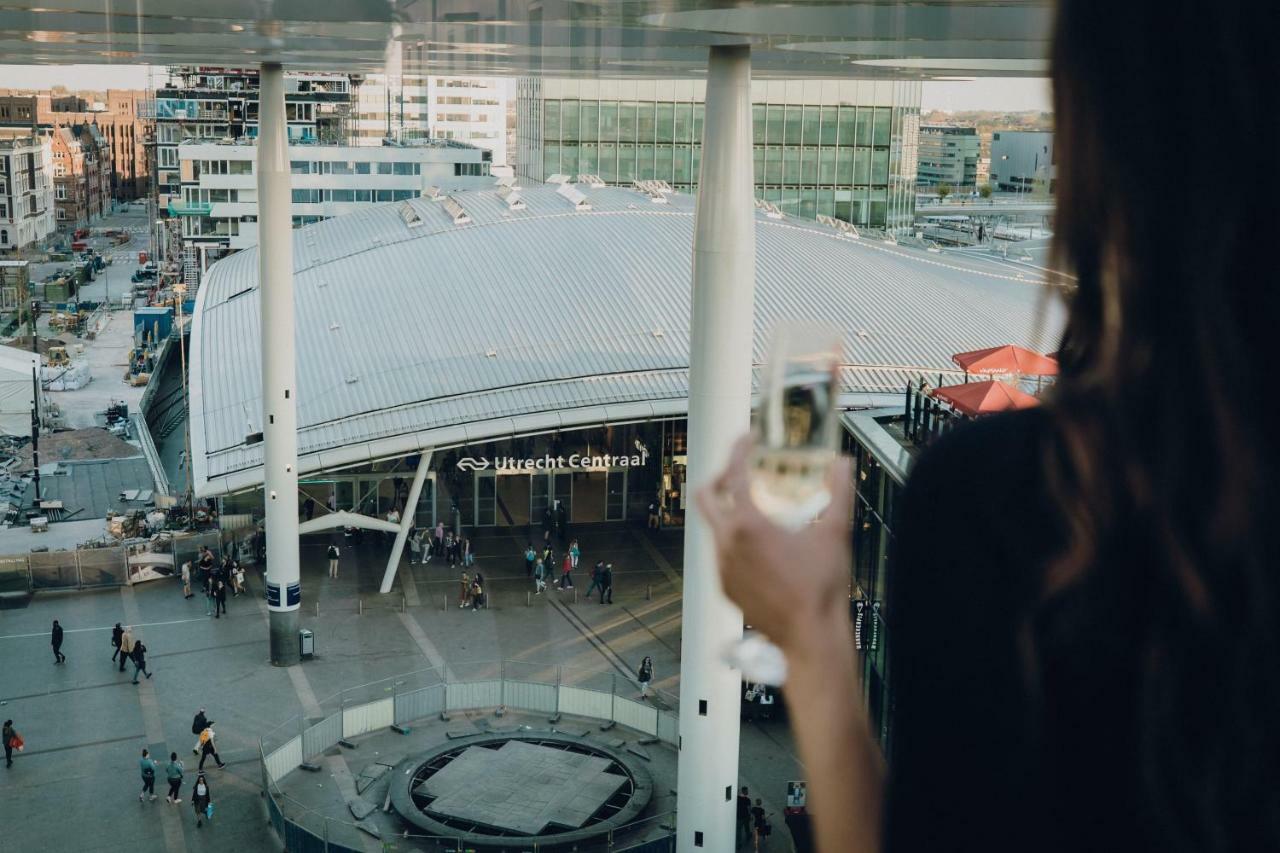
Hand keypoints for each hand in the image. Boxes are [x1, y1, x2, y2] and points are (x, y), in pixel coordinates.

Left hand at [697, 436, 853, 654]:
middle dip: (719, 478)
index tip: (748, 439)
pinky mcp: (726, 588)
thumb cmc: (821, 589)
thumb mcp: (835, 533)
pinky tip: (760, 548)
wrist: (810, 637)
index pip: (734, 474)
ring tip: (757, 511)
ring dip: (729, 513)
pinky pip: (722, 556)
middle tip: (739, 473)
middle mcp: (727, 545)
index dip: (740, 450)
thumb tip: (842, 464)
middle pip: (705, 498)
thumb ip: (838, 493)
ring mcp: (722, 568)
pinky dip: (735, 543)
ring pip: (714, 529)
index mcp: (748, 526)